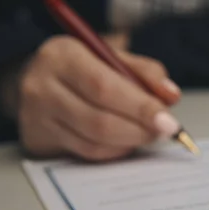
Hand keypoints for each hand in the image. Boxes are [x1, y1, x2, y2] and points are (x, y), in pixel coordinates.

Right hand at [16, 35, 181, 160]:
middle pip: (99, 121)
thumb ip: (145, 73)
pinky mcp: (40, 140)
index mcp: (63, 55)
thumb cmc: (83, 68)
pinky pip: (88, 153)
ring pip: (95, 142)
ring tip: (148, 133)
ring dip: (131, 142)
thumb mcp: (112, 57)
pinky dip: (116, 150)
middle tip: (165, 131)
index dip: (140, 108)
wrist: (37, 82)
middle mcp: (43, 86)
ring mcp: (37, 116)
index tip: (169, 122)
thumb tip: (171, 96)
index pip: (104, 87)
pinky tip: (127, 141)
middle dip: (140, 130)